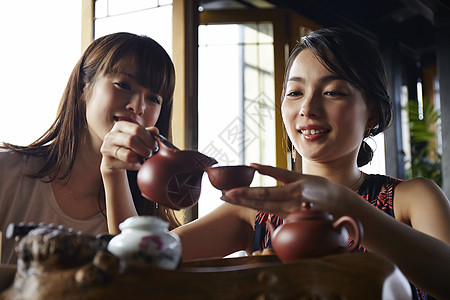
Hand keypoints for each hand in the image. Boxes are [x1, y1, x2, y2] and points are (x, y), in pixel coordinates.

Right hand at [100, 122, 158, 173]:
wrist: (117, 161)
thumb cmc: (130, 147)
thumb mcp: (139, 138)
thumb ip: (147, 133)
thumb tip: (155, 130)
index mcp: (120, 125)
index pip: (137, 129)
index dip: (149, 138)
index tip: (155, 146)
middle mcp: (111, 135)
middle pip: (131, 140)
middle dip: (145, 149)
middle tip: (150, 153)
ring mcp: (107, 148)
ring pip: (128, 154)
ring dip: (140, 157)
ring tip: (143, 158)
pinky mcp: (108, 161)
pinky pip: (126, 164)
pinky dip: (134, 164)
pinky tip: (135, 162)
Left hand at [220, 163, 351, 217]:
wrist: (339, 205)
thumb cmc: (319, 186)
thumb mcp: (297, 175)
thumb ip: (274, 171)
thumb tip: (252, 164)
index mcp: (293, 192)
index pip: (263, 194)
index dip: (244, 194)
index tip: (228, 192)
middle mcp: (290, 206)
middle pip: (259, 204)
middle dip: (238, 200)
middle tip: (221, 196)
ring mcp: (289, 215)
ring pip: (262, 209)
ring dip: (243, 204)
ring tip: (227, 198)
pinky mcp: (289, 220)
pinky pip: (269, 213)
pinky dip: (255, 208)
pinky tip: (243, 203)